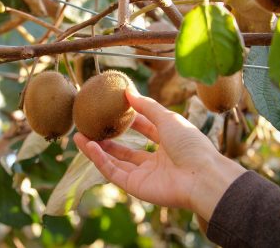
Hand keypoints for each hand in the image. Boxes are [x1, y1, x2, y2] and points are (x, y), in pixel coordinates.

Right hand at [74, 89, 245, 220]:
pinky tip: (87, 146)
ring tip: (78, 136)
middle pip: (126, 150)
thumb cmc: (190, 144)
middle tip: (90, 127)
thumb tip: (128, 92)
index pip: (145, 131)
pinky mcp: (135, 187)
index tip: (113, 110)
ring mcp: (144, 176)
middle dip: (107, 140)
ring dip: (96, 150)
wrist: (201, 175)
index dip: (130, 121)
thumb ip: (147, 107)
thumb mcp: (168, 118)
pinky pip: (113, 173)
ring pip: (115, 162)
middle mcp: (155, 162)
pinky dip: (99, 160)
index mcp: (168, 145)